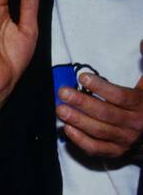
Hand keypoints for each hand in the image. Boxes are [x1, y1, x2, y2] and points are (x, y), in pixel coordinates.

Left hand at [56, 40, 142, 160]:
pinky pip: (96, 148)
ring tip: (60, 109)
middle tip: (62, 93)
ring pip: (99, 131)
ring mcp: (125, 140)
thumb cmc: (142, 102)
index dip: (101, 87)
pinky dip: (80, 140)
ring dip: (77, 120)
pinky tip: (66, 128)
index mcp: (141, 105)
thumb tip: (141, 42)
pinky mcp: (115, 152)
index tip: (82, 78)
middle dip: (82, 103)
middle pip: (106, 114)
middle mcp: (135, 124)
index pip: (121, 97)